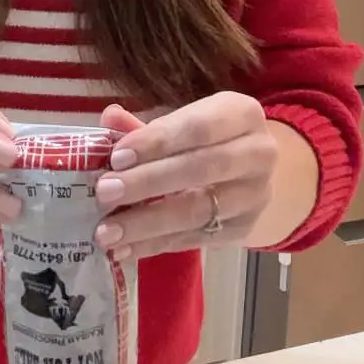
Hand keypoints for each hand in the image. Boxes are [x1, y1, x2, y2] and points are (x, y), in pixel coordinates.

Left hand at [93, 94, 278, 261]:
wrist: (249, 175)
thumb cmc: (206, 141)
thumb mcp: (182, 123)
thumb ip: (145, 125)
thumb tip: (109, 119)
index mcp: (241, 114)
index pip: (198, 127)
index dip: (156, 142)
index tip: (116, 157)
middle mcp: (258, 154)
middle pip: (200, 169)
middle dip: (147, 182)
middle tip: (104, 193)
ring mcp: (254, 196)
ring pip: (198, 211)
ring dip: (147, 222)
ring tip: (106, 231)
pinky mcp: (243, 230)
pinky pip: (194, 240)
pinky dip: (154, 245)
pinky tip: (123, 249)